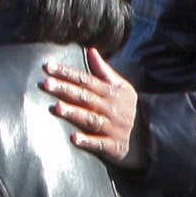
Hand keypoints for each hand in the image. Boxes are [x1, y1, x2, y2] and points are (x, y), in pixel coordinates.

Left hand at [40, 48, 147, 168]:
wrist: (149, 136)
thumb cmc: (127, 108)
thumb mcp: (121, 87)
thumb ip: (104, 71)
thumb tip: (91, 50)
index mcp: (110, 92)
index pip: (85, 79)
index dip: (66, 72)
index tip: (48, 67)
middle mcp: (110, 108)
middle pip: (85, 97)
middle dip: (65, 89)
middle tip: (46, 84)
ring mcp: (112, 127)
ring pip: (90, 119)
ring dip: (74, 113)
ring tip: (57, 107)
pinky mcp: (113, 146)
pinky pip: (99, 143)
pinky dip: (87, 141)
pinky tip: (74, 139)